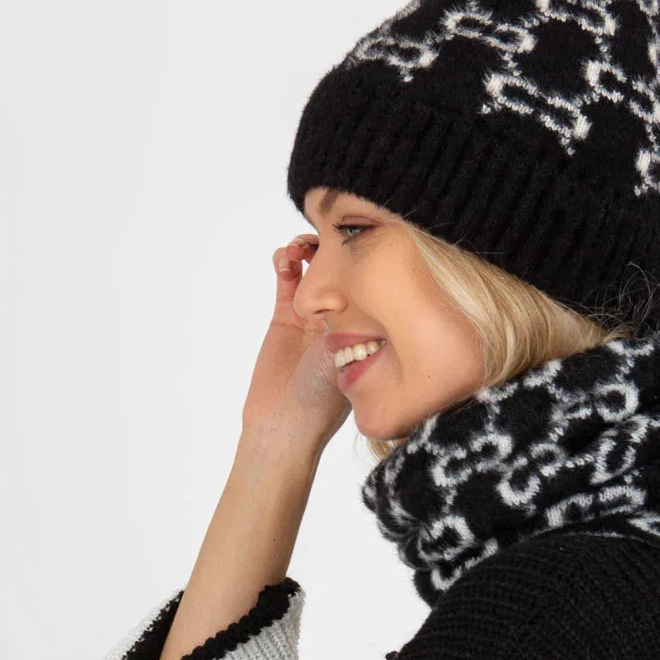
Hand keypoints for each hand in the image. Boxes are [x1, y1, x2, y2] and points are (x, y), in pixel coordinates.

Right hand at [239, 236, 350, 456]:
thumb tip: (375, 275)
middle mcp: (342, 314)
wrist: (284, 425)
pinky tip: (284, 258)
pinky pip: (286, 278)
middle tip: (330, 234)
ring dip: (308, 249)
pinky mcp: (284, 315)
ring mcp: (312, 313)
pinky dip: (284, 261)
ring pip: (312, 267)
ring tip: (302, 247)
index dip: (366, 254)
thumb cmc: (323, 400)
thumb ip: (358, 317)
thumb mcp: (351, 353)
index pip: (369, 278)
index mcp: (365, 324)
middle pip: (341, 267)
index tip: (363, 234)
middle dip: (335, 246)